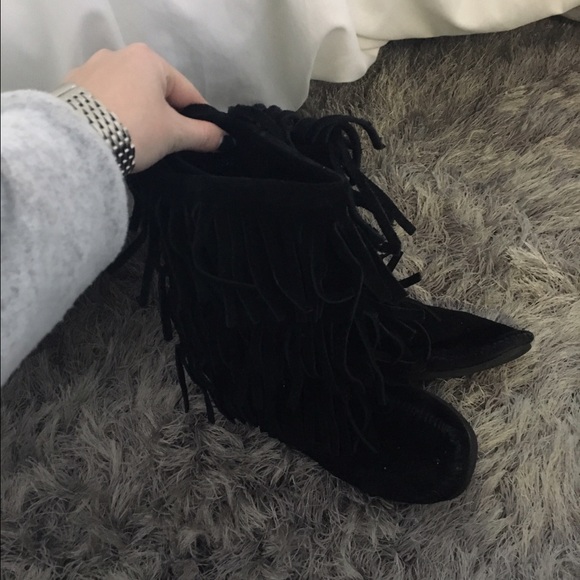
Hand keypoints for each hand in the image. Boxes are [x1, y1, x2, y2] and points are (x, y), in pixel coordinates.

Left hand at [65, 43, 223, 171]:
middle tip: (172, 143)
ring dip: (140, 114)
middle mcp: (118, 55)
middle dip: (166, 115)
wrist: (76, 142)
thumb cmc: (134, 129)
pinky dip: (114, 115)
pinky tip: (116, 135)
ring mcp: (91, 69)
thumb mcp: (174, 134)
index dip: (199, 116)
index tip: (204, 137)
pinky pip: (104, 102)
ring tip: (141, 141)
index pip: (185, 91)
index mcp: (148, 59)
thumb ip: (203, 134)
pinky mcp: (71, 87)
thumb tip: (224, 138)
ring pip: (129, 95)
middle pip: (155, 91)